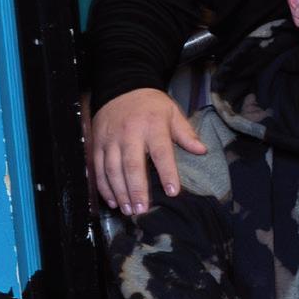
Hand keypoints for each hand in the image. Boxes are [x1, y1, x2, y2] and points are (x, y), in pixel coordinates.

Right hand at [90, 87, 206, 212]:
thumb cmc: (151, 105)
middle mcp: (129, 133)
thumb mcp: (172, 113)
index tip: (172, 192)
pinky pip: (98, 168)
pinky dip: (104, 187)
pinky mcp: (97, 143)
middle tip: (142, 210)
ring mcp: (110, 139)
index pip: (161, 152)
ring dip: (119, 192)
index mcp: (152, 125)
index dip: (167, 172)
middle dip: (136, 189)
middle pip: (131, 164)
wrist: (121, 88)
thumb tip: (202, 151)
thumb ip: (186, 134)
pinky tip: (113, 201)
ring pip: (112, 169)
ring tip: (129, 210)